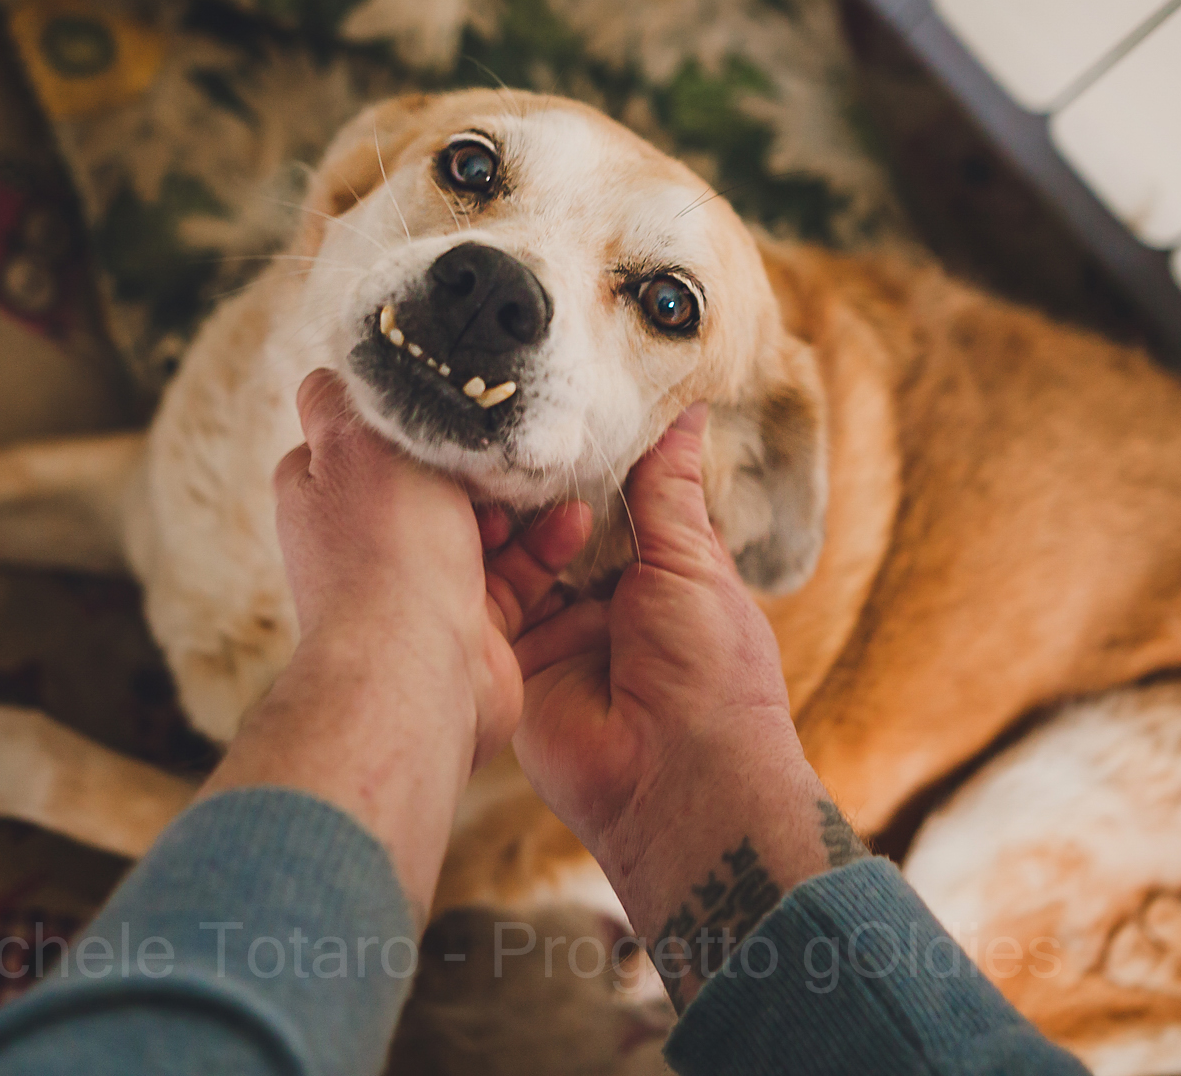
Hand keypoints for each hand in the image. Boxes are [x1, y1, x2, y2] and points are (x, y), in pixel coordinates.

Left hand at [202, 369, 520, 913]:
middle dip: (479, 461)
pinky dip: (547, 548)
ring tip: (554, 482)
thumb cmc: (383, 552)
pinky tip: (575, 523)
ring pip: (484, 524)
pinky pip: (519, 572)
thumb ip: (345, 399)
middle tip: (514, 441)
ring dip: (524, 503)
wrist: (416, 672)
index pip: (360, 434)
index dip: (405, 414)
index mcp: (324, 492)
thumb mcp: (355, 442)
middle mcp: (365, 539)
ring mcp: (420, 583)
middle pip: (433, 478)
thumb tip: (335, 370)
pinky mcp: (473, 621)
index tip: (452, 398)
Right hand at [490, 404, 861, 1006]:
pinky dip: (481, 560)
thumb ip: (669, 489)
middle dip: (537, 481)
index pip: (615, 497)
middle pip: (558, 520)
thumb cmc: (712, 675)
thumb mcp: (694, 563)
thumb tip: (687, 412)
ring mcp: (555, 627)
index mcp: (660, 572)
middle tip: (507, 422)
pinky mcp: (514, 657)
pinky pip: (489, 599)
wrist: (675, 782)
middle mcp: (603, 597)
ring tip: (487, 462)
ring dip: (506, 514)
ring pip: (517, 552)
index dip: (591, 456)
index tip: (561, 398)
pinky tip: (467, 512)